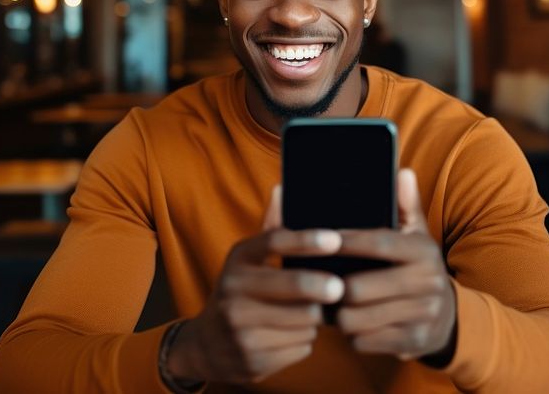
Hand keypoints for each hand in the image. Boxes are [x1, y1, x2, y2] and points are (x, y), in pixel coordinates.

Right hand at [167, 186, 343, 383]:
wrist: (209, 345)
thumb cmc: (242, 291)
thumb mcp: (249, 259)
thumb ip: (272, 227)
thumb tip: (283, 188)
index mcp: (238, 259)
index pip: (273, 242)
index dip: (306, 240)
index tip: (334, 240)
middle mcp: (233, 291)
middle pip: (290, 286)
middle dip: (320, 287)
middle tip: (339, 288)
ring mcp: (240, 329)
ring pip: (301, 320)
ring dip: (314, 318)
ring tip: (308, 312)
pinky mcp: (252, 360)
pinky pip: (299, 347)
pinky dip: (304, 341)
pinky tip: (292, 336)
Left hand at [334, 169, 456, 361]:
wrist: (448, 319)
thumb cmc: (417, 269)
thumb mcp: (416, 237)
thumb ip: (405, 206)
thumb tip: (403, 173)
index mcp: (423, 251)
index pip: (379, 243)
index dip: (347, 242)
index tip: (320, 239)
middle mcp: (427, 283)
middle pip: (359, 288)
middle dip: (334, 287)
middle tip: (319, 282)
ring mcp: (421, 315)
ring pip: (357, 318)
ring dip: (338, 313)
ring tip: (331, 304)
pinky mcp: (413, 343)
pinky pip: (364, 341)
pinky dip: (351, 335)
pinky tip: (351, 324)